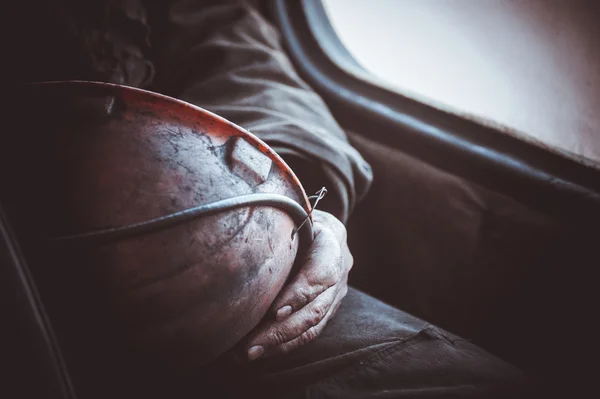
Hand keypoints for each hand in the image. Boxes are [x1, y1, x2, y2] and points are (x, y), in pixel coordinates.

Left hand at [244, 210, 352, 360]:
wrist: (323, 228)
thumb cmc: (301, 214)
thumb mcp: (297, 208)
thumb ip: (281, 216)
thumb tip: (241, 210)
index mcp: (333, 242)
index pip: (323, 272)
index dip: (301, 292)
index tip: (275, 310)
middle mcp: (340, 271)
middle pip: (315, 308)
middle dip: (281, 329)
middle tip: (249, 345)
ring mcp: (335, 294)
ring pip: (312, 325)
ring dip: (279, 343)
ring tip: (247, 355)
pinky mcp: (326, 309)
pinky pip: (309, 333)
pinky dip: (284, 346)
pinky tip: (258, 354)